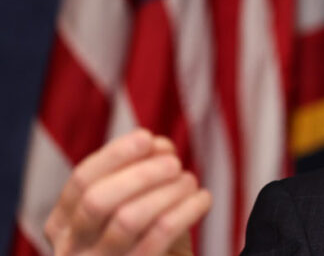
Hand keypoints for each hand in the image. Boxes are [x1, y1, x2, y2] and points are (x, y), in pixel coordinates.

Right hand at [44, 129, 211, 255]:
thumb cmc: (147, 235)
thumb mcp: (138, 201)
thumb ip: (142, 169)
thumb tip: (158, 145)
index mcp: (63, 222)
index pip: (81, 180)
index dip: (114, 155)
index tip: (147, 137)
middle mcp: (72, 247)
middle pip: (97, 200)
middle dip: (139, 174)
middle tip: (174, 163)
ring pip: (127, 220)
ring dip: (166, 192)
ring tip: (189, 181)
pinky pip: (158, 238)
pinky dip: (185, 211)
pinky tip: (202, 199)